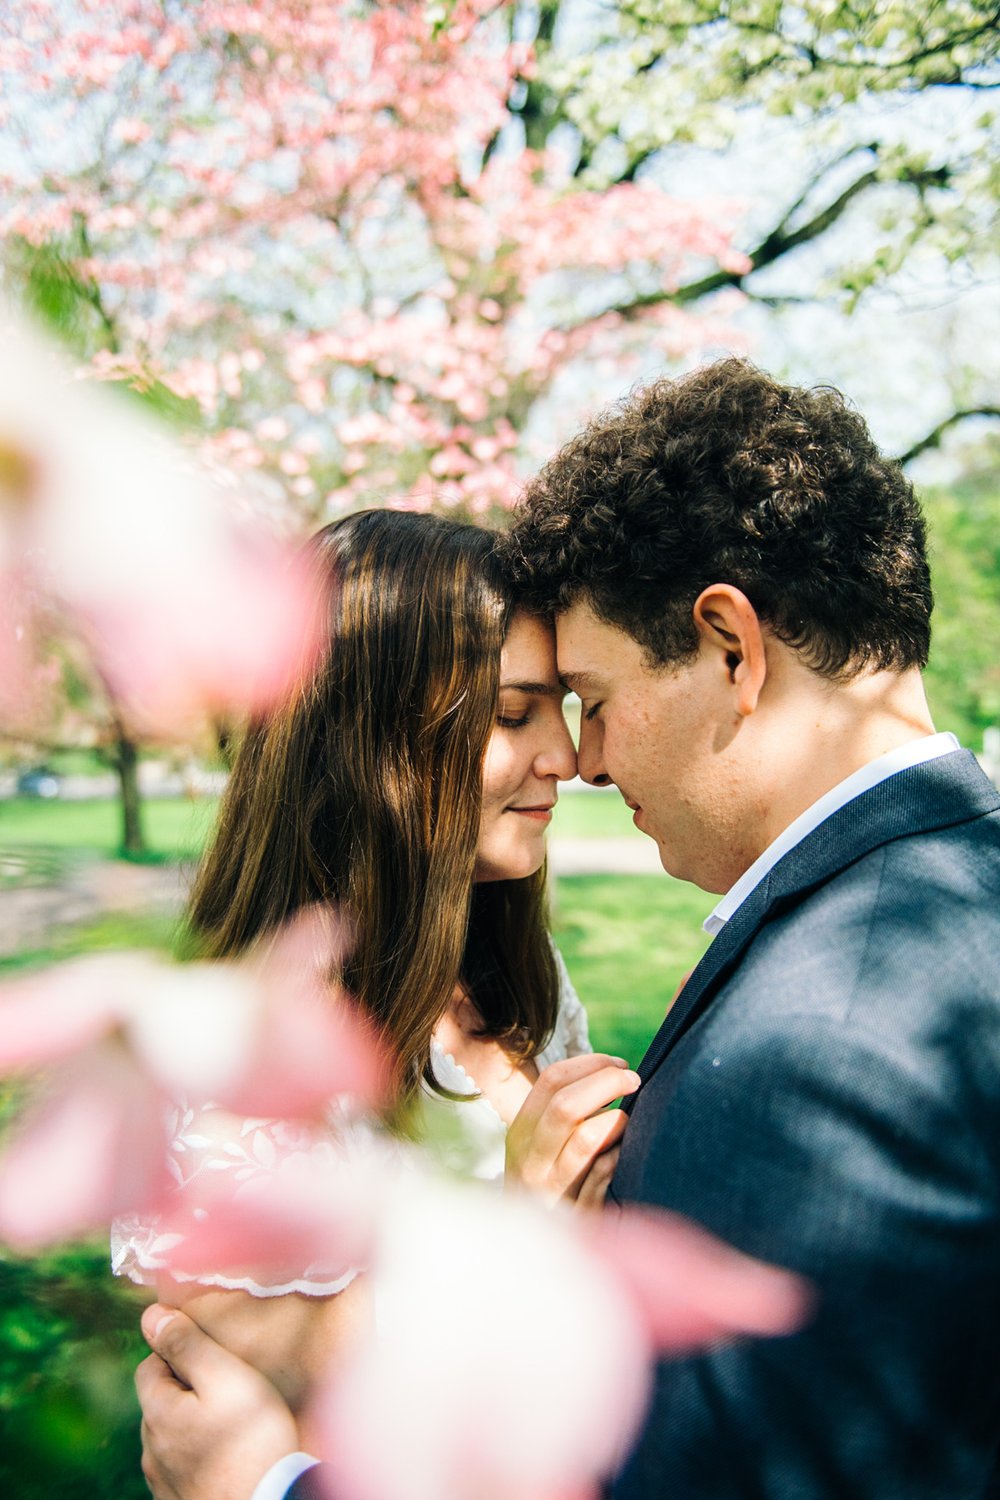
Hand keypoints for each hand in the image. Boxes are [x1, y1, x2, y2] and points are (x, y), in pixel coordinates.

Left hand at [136, 1303, 300, 1499]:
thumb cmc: (252, 1441)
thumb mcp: (225, 1376)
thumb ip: (188, 1344)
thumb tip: (152, 1315)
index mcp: (156, 1413)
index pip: (149, 1365)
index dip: (178, 1352)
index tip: (212, 1355)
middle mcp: (151, 1451)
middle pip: (160, 1403)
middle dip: (185, 1388)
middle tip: (228, 1385)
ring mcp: (164, 1483)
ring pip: (170, 1437)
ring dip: (192, 1424)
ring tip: (231, 1422)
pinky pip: (183, 1467)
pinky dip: (199, 1455)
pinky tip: (226, 1455)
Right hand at [505, 1053, 638, 1205]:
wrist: (526, 1254)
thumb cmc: (547, 1186)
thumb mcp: (539, 1148)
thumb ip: (564, 1113)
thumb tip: (614, 1072)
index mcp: (521, 1130)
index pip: (552, 1079)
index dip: (592, 1064)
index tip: (620, 1064)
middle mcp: (530, 1158)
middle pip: (566, 1104)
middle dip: (608, 1082)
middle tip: (635, 1081)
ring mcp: (550, 1189)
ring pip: (587, 1139)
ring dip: (617, 1121)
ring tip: (630, 1121)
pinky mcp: (574, 1215)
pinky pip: (604, 1176)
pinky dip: (620, 1157)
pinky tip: (626, 1154)